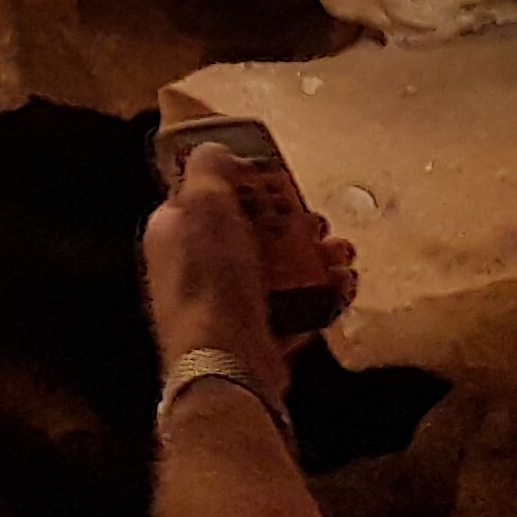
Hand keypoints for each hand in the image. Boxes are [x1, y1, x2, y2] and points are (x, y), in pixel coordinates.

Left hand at [141, 148, 355, 370]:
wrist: (228, 365)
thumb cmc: (210, 284)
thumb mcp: (205, 206)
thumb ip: (209, 170)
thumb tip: (216, 150)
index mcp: (175, 233)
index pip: (208, 196)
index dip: (245, 185)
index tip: (278, 182)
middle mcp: (195, 268)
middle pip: (251, 232)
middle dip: (291, 223)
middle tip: (317, 222)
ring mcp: (225, 304)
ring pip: (277, 269)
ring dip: (315, 258)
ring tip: (341, 254)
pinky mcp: (256, 334)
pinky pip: (294, 307)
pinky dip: (321, 296)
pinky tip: (342, 286)